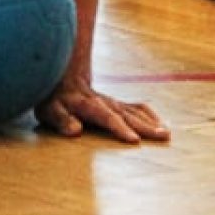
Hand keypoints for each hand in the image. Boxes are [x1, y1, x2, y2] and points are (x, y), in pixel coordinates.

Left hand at [36, 73, 169, 143]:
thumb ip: (61, 120)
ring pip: (133, 110)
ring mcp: (111, 101)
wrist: (59, 75)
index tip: (134, 139)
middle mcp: (103, 102)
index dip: (119, 128)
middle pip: (126, 114)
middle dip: (144, 126)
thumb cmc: (52, 98)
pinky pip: (135, 107)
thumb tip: (76, 131)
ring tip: (166, 133)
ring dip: (150, 122)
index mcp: (86, 104)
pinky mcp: (115, 103)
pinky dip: (148, 114)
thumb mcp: (49, 109)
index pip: (106, 117)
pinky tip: (160, 123)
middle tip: (162, 136)